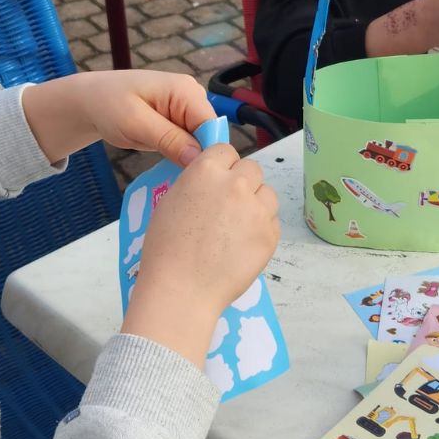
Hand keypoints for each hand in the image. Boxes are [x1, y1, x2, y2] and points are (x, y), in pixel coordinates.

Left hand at [85, 70, 214, 165]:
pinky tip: (171, 168)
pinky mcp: (178, 123)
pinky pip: (188, 144)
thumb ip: (169, 139)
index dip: (206, 152)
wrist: (91, 101)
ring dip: (188, 159)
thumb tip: (199, 158)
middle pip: (208, 135)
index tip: (193, 177)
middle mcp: (193, 97)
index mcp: (186, 90)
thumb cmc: (108, 105)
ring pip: (200, 142)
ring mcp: (186, 111)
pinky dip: (181, 157)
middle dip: (197, 157)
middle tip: (182, 181)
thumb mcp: (135, 123)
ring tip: (176, 177)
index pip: (211, 126)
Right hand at [122, 145, 279, 366]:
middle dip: (243, 183)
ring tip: (237, 227)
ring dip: (256, 204)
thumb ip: (198, 182)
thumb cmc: (166, 249)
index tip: (219, 180)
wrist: (182, 289)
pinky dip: (261, 229)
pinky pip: (272, 221)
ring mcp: (256, 208)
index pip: (226, 150)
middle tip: (229, 206)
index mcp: (206, 170)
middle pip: (252, 169)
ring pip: (267, 193)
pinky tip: (242, 245)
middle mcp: (236, 183)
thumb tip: (214, 179)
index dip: (223, 165)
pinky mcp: (271, 233)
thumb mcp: (172, 200)